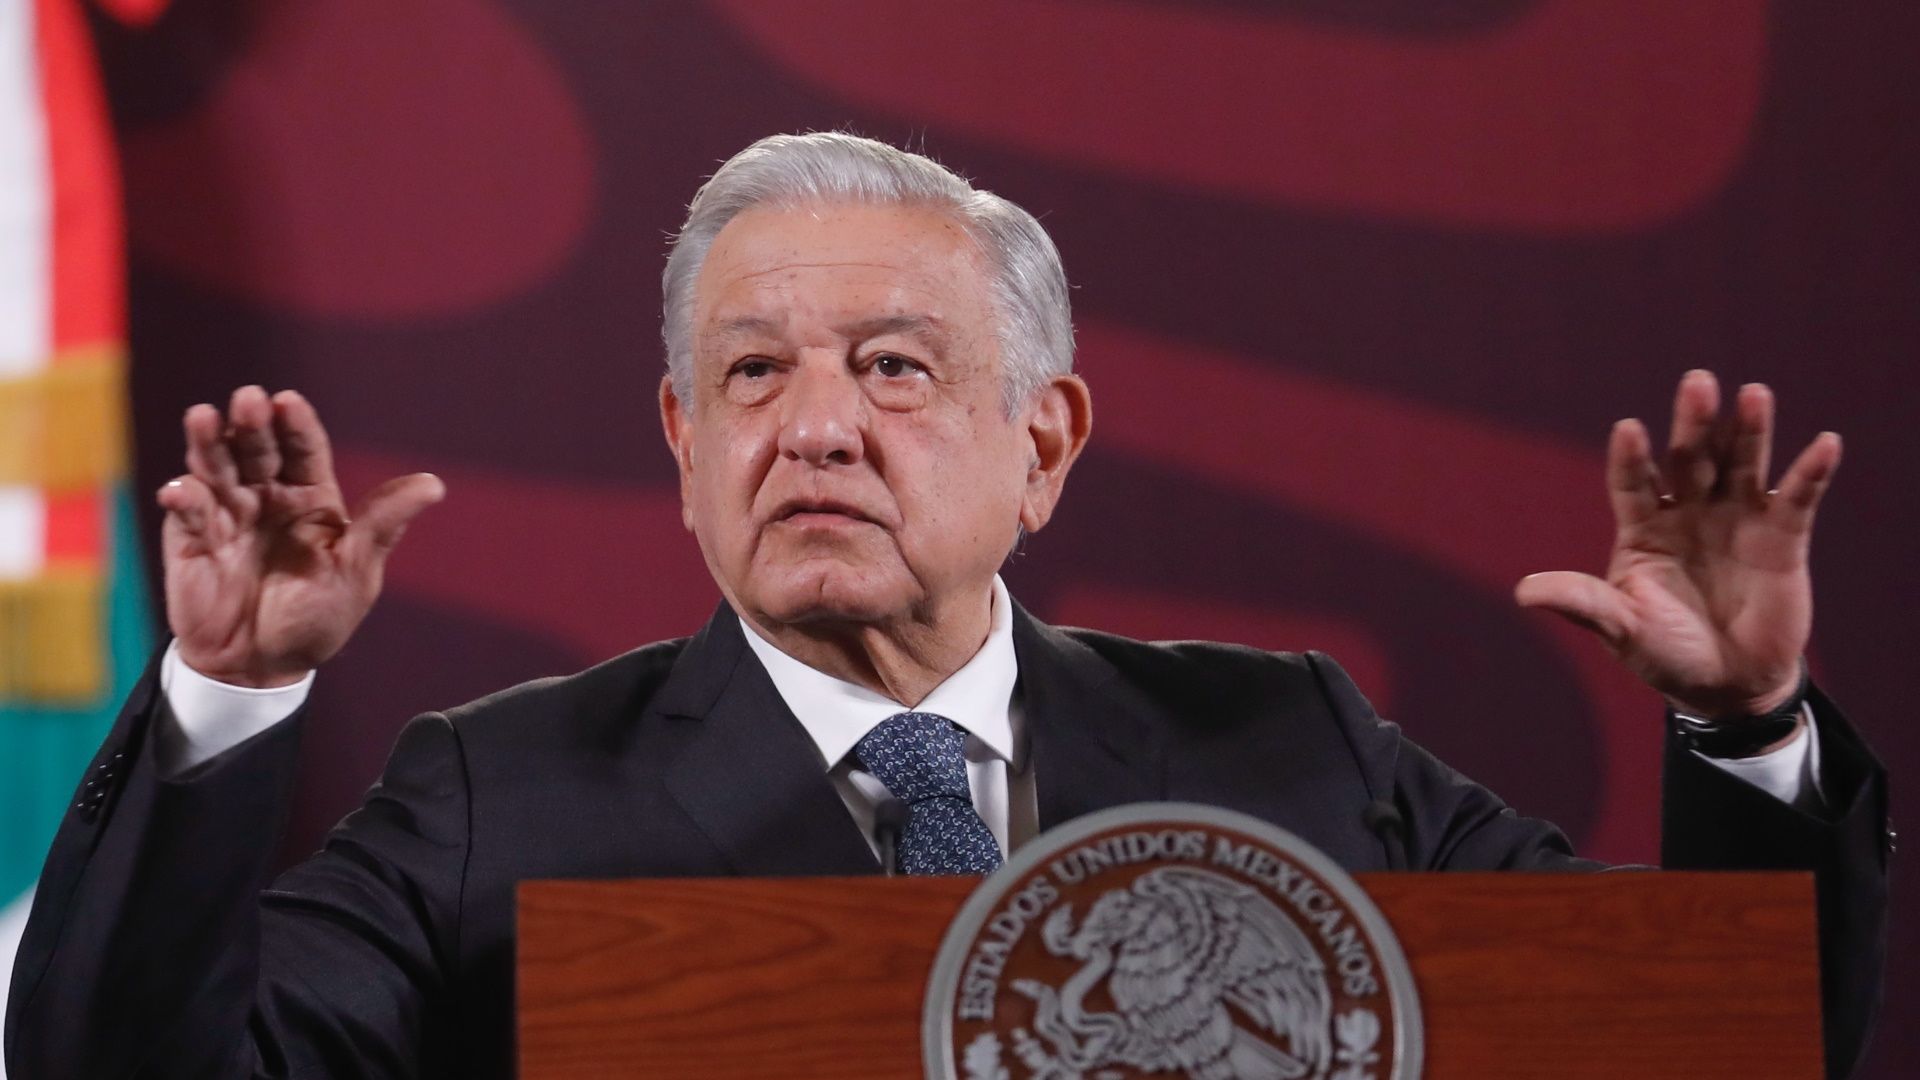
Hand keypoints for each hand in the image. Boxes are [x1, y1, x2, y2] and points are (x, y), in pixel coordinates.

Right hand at [158, 386, 444, 686]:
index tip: (288, 401)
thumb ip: (384, 524)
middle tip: (249, 400)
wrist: (264, 667)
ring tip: (202, 417)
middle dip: (251, 423)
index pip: (304, 450)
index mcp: (311, 497)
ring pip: (215, 468)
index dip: (295, 424)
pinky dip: (184, 498)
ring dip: (207, 443)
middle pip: (258, 449)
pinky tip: (183, 491)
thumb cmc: (317, 616)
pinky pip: (187, 513)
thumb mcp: (356, 571)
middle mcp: (267, 495)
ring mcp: (226, 513)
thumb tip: (435, 484)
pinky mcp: (191, 539)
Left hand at [1515, 370, 1839, 720]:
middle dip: (1693, 423)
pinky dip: (1812, 472)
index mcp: (1643, 528)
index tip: (1628, 429)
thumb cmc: (1664, 653)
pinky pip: (1798, 497)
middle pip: (1690, 458)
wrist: (1726, 685)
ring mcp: (1737, 518)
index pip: (1632, 483)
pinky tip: (1826, 444)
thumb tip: (1523, 593)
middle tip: (1697, 382)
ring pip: (1742, 463)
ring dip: (1749, 430)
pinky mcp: (1782, 536)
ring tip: (1752, 394)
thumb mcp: (1621, 630)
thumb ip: (1582, 604)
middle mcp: (1688, 511)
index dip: (1631, 458)